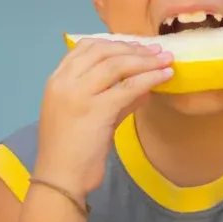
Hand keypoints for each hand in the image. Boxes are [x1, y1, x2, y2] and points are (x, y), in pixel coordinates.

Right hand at [37, 37, 173, 194]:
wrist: (60, 178)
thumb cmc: (71, 150)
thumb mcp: (89, 116)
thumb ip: (114, 98)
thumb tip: (144, 86)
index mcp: (57, 80)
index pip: (84, 47)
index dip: (114, 42)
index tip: (136, 45)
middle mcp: (64, 82)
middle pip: (103, 51)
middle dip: (133, 48)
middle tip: (157, 50)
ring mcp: (77, 94)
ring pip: (117, 64)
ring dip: (145, 60)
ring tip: (166, 60)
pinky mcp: (95, 109)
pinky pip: (128, 87)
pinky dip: (150, 78)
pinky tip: (164, 77)